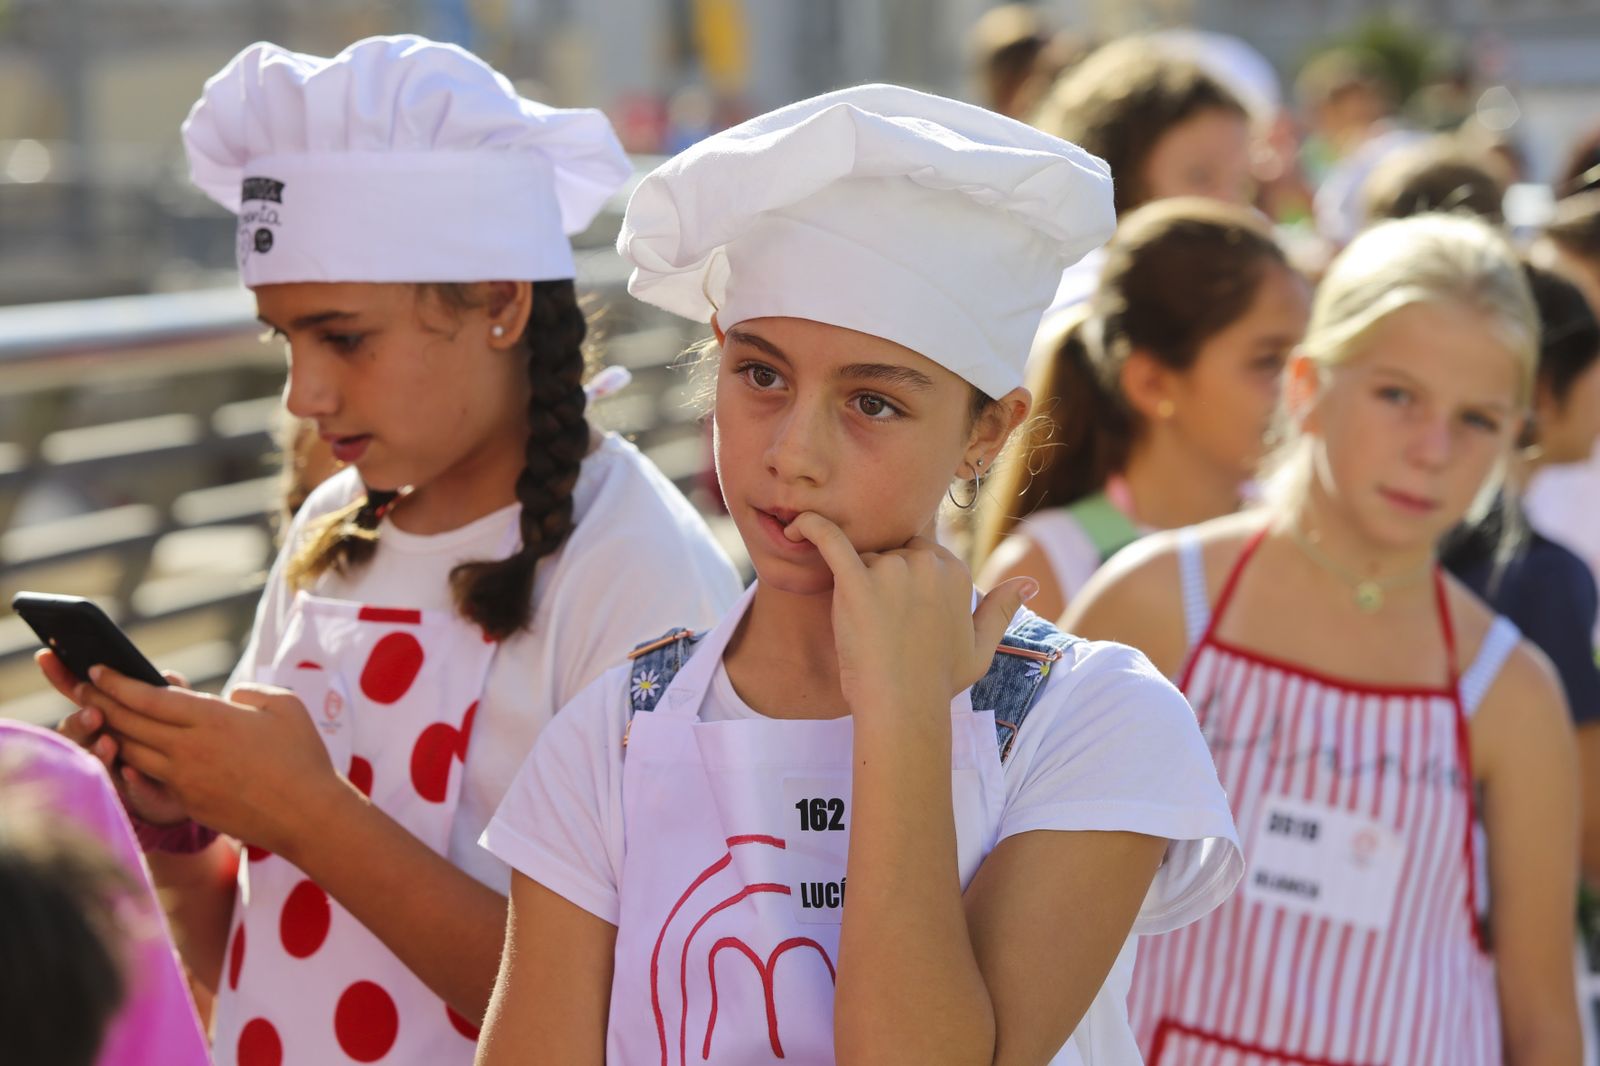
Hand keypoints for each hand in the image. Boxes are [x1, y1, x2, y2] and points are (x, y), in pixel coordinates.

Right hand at [42, 649, 189, 824]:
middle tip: (93, 713)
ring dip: (99, 751)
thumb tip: (167, 675)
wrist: (201, 782)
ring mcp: (115, 771)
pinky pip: (131, 790)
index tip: (46, 657)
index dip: (60, 677)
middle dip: (81, 722)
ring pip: (97, 762)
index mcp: (106, 717)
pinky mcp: (138, 795)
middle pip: (77, 731)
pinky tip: (131, 772)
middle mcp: (100, 743)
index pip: (77, 695)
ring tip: (108, 742)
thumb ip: (165, 693)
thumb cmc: (177, 737)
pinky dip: (131, 782)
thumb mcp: (173, 708)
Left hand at [75, 666, 341, 857]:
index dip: (117, 683)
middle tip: (79, 688)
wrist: (307, 815)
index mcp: (212, 718)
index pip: (149, 698)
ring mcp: (185, 779)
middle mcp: (189, 748)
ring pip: (132, 752)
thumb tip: (227, 697)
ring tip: (95, 718)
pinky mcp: (188, 803)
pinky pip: (150, 778)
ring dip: (110, 733)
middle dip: (100, 703)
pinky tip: (125, 753)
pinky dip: (132, 762)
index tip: (96, 670)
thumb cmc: (303, 756)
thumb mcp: (285, 705)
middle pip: (129, 723)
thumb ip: (250, 692)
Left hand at [783, 513, 1036, 719]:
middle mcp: (926, 564)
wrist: (903, 708)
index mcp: (954, 572)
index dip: (905, 581)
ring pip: (864, 556)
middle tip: (878, 621)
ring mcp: (892, 571)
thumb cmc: (938, 683)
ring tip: (861, 626)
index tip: (897, 610)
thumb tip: (1028, 584)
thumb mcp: (980, 648)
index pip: (920, 552)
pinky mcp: (857, 582)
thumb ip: (1001, 609)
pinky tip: (795, 527)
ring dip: (856, 581)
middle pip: (891, 550)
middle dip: (881, 576)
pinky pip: (830, 541)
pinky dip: (812, 530)